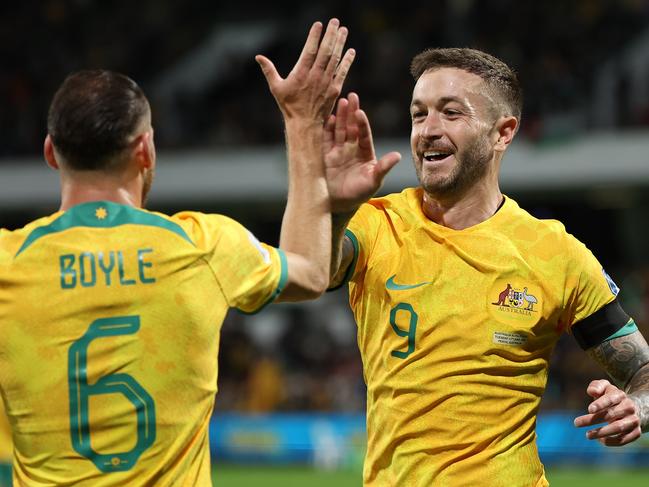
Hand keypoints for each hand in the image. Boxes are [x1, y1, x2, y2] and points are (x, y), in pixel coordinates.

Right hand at [256, 19, 354, 121]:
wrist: (304, 124)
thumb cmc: (289, 106)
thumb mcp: (276, 88)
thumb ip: (269, 70)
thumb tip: (258, 57)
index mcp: (301, 73)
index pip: (309, 50)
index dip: (314, 36)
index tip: (318, 24)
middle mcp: (315, 76)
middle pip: (325, 51)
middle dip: (331, 35)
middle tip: (335, 21)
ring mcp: (326, 82)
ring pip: (335, 59)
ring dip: (340, 43)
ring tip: (344, 30)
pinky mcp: (334, 89)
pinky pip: (342, 72)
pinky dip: (347, 61)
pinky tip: (351, 51)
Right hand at [324, 92, 400, 213]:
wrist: (339, 205)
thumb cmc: (359, 193)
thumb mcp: (374, 180)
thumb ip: (384, 167)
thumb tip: (398, 156)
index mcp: (364, 152)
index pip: (364, 134)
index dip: (362, 123)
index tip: (360, 112)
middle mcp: (350, 148)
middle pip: (351, 127)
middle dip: (351, 112)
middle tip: (351, 96)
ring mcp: (337, 151)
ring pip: (338, 130)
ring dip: (339, 117)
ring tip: (340, 102)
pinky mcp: (324, 156)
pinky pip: (325, 140)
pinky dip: (325, 130)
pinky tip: (327, 118)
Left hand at [573, 379, 641, 445]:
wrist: (632, 409)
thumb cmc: (611, 397)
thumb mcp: (604, 387)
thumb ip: (597, 386)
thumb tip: (592, 391)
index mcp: (620, 395)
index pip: (610, 399)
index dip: (600, 404)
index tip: (589, 409)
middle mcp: (629, 407)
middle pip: (611, 414)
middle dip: (592, 419)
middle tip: (576, 423)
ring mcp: (634, 420)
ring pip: (618, 428)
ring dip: (601, 432)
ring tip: (587, 435)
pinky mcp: (636, 433)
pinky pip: (623, 440)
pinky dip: (611, 441)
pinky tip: (600, 440)